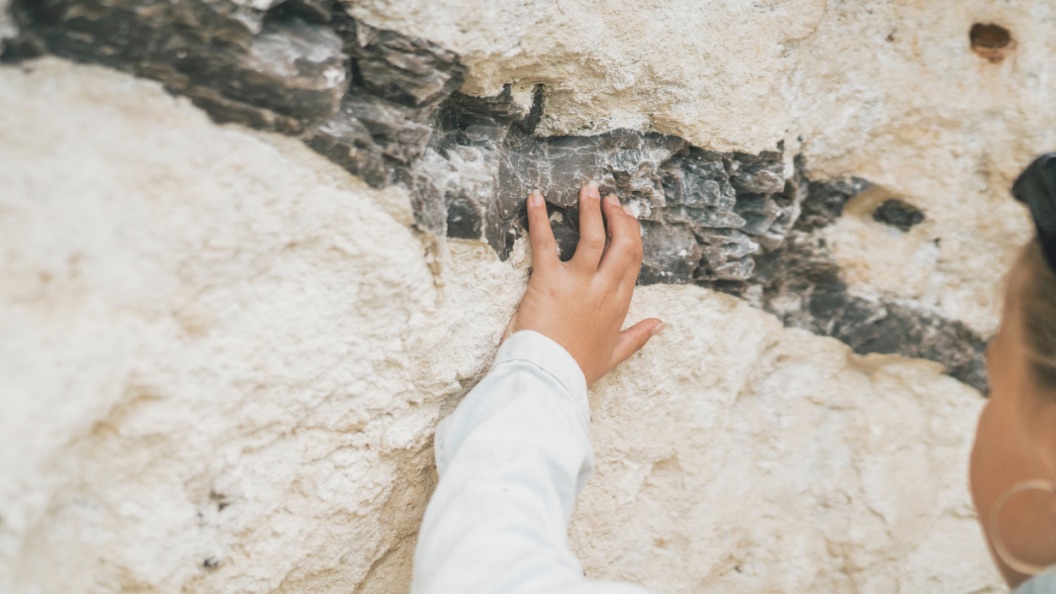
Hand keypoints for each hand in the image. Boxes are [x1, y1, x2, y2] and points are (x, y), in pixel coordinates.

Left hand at [505, 184, 663, 385]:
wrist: (548, 381)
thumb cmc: (576, 371)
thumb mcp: (613, 356)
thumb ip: (637, 337)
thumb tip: (661, 324)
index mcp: (619, 305)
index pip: (633, 261)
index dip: (632, 236)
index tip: (627, 219)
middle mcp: (604, 290)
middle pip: (621, 244)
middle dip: (618, 218)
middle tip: (611, 200)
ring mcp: (578, 284)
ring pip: (591, 237)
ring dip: (590, 210)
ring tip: (588, 190)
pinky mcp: (548, 282)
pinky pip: (544, 242)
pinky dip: (537, 218)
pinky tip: (534, 199)